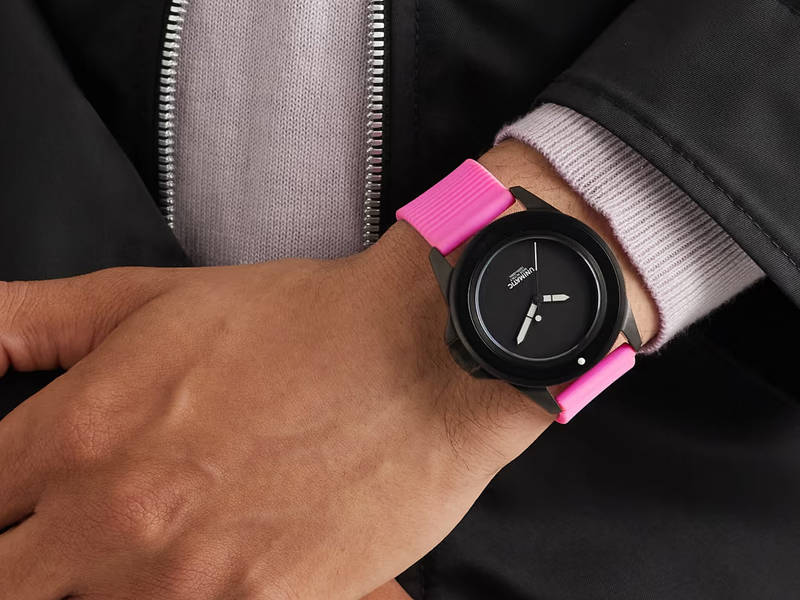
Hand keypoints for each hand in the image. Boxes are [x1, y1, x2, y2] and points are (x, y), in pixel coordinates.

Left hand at [0, 224, 552, 598]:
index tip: (26, 505)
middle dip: (28, 561)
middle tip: (71, 537)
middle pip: (8, 583)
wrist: (420, 354)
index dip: (0, 505)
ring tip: (158, 538)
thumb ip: (30, 319)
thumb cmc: (297, 320)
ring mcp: (186, 581)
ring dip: (102, 580)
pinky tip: (205, 562)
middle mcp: (116, 519)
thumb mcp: (150, 299)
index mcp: (78, 435)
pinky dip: (178, 594)